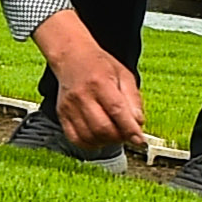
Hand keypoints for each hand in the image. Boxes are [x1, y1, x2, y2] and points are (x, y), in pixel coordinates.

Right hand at [42, 16, 145, 153]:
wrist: (72, 57)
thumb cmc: (99, 65)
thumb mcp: (124, 75)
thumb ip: (133, 99)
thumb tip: (138, 123)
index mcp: (99, 82)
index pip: (116, 110)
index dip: (129, 128)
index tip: (139, 139)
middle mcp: (82, 95)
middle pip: (102, 127)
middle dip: (119, 137)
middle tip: (127, 135)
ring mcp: (69, 107)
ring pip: (89, 136)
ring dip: (106, 142)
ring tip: (114, 135)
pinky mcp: (62, 115)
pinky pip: (75, 139)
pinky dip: (90, 144)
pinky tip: (99, 138)